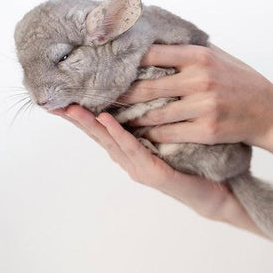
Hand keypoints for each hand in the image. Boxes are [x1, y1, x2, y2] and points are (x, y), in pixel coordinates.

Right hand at [50, 105, 257, 231]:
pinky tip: (106, 120)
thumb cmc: (195, 158)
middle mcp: (131, 159)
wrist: (218, 190)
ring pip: (109, 142)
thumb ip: (153, 114)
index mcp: (132, 148)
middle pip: (98, 135)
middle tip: (54, 100)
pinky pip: (134, 150)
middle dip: (76, 118)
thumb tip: (146, 82)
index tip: (63, 94)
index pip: (102, 127)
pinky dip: (118, 134)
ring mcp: (140, 167)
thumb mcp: (170, 132)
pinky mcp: (155, 173)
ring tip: (71, 108)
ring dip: (89, 125)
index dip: (82, 112)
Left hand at [121, 44, 272, 149]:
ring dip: (132, 119)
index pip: (152, 55)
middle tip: (104, 98)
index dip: (129, 63)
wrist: (270, 113)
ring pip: (154, 114)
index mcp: (199, 56)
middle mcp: (200, 79)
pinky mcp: (206, 130)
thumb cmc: (243, 83)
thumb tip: (159, 43)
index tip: (113, 70)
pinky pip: (168, 133)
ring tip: (116, 119)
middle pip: (147, 87)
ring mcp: (203, 106)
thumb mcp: (221, 57)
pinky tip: (139, 135)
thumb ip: (191, 51)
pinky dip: (150, 135)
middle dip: (122, 95)